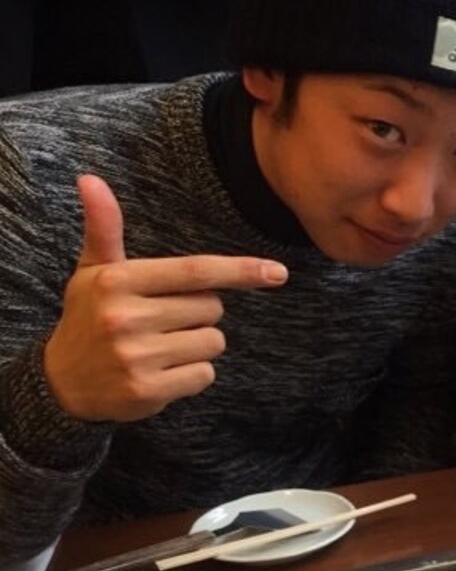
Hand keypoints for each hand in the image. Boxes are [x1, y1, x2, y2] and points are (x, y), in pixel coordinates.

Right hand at [44, 175, 287, 421]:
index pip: (195, 271)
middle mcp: (125, 318)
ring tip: (161, 346)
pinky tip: (162, 371)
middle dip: (201, 311)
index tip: (278, 272)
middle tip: (164, 318)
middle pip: (212, 307)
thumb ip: (104, 227)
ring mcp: (136, 358)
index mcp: (118, 281)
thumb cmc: (89, 317)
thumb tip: (90, 178)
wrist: (62, 384)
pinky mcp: (147, 392)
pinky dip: (193, 373)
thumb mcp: (92, 271)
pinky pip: (205, 374)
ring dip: (199, 343)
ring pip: (213, 341)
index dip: (240, 270)